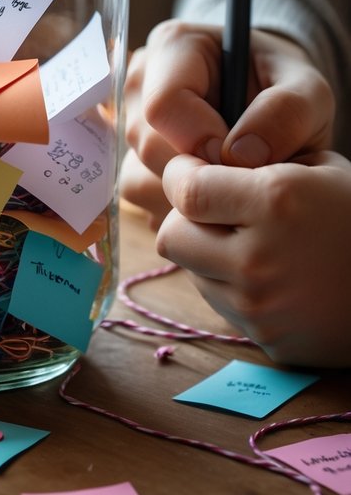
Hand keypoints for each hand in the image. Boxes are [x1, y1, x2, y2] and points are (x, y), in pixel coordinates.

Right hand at [120, 20, 334, 224]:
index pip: (163, 105)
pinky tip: (214, 194)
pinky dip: (180, 209)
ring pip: (140, 177)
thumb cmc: (287, 90)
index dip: (201, 139)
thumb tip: (241, 155)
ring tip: (231, 182)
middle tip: (243, 172)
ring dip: (189, 195)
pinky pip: (141, 199)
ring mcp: (128, 122)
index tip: (240, 155)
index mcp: (174, 45)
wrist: (276, 109)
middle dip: (199, 170)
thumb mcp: (310, 91)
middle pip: (148, 145)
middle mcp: (140, 81)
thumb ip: (288, 111)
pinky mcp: (128, 159)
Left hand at [157, 149, 350, 367]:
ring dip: (206, 252)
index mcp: (276, 202)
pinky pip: (221, 304)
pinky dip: (231, 286)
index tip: (192, 170)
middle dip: (186, 217)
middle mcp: (260, 258)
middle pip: (173, 235)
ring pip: (192, 271)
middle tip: (213, 208)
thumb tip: (199, 154)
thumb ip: (258, 158)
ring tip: (249, 241)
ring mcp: (261, 306)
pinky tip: (269, 275)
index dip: (181, 175)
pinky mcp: (267, 339)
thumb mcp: (322, 167)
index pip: (187, 189)